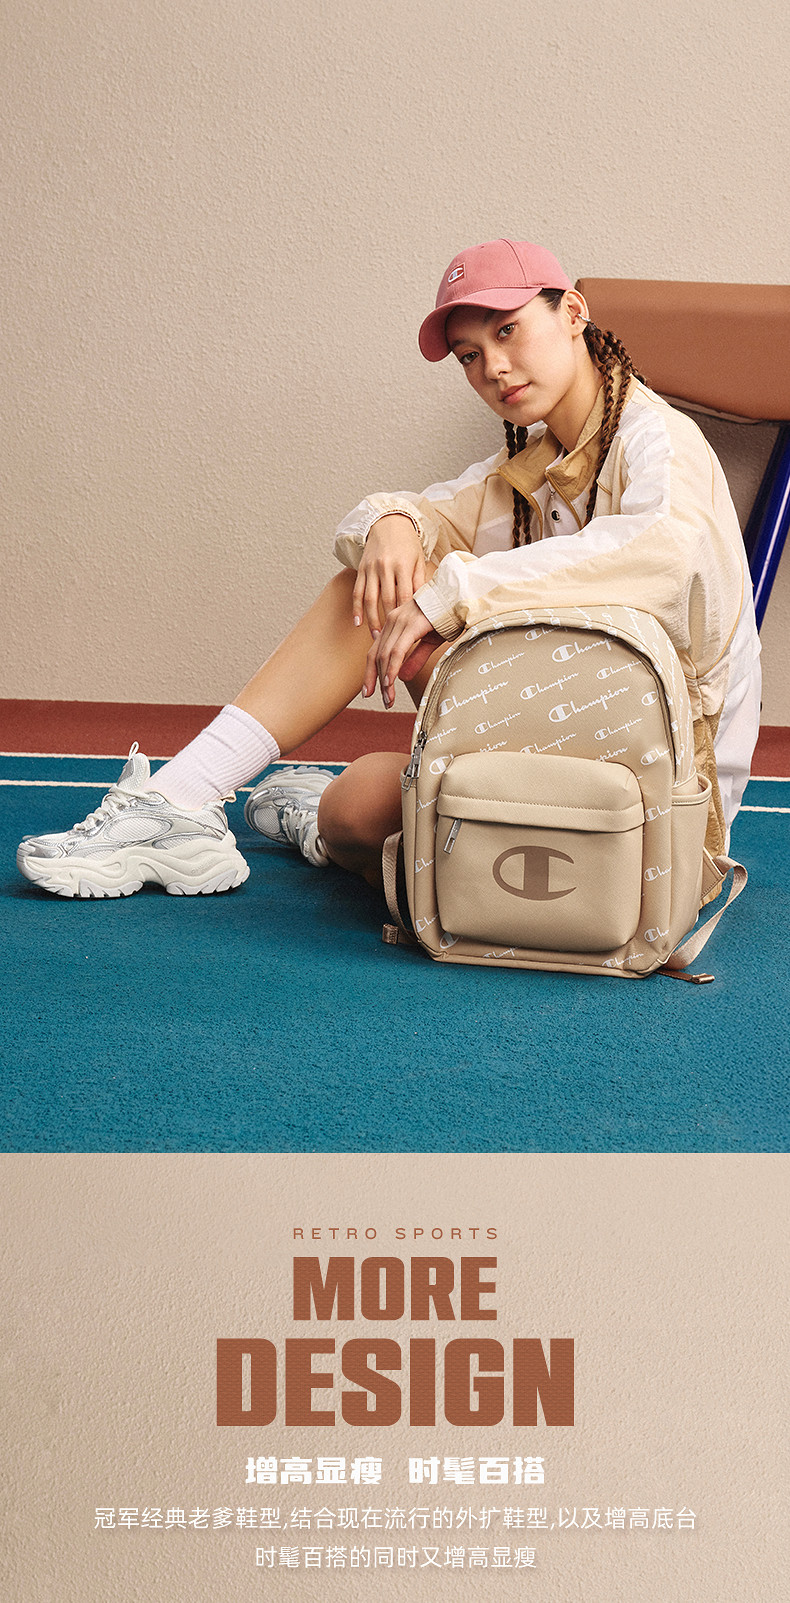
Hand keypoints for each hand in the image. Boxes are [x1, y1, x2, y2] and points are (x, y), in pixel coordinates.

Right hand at [353, 514, 426, 635]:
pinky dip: (356, 608)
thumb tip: (422, 606)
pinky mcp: (361, 569)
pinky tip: (358, 623)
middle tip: (391, 642)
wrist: (389, 523)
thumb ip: (419, 582)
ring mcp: (371, 568)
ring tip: (376, 637)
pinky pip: (357, 591)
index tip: (408, 632)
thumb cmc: (408, 544)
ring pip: (370, 598)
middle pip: (386, 600)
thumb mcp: (419, 560)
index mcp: (403, 565)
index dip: (405, 615)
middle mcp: (386, 567)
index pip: (404, 595)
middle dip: (388, 622)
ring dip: (372, 620)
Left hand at [363, 598, 443, 707]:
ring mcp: (400, 621)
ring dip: (385, 679)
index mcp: (395, 623)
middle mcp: (393, 620)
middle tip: (378, 699)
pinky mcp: (411, 625)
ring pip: (385, 656)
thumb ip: (415, 658)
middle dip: (374, 679)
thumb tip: (402, 678)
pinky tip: (389, 682)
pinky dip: (391, 668)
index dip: (370, 672)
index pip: (376, 651)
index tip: (368, 691)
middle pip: (375, 654)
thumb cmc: (447, 616)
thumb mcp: (429, 641)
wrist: (461, 597)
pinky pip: (397, 651)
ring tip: (388, 698)